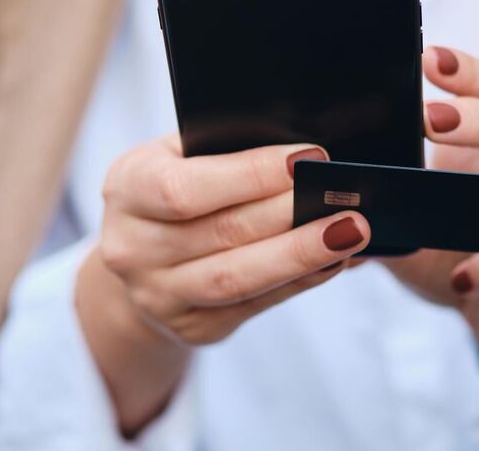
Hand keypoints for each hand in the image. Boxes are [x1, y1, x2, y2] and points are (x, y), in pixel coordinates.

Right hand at [76, 136, 369, 434]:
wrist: (137, 257)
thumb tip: (300, 154)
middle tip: (347, 198)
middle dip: (291, 214)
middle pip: (223, 233)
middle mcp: (132, 248)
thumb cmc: (170, 189)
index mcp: (127, 188)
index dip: (249, 174)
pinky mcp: (192, 327)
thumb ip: (222, 150)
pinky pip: (255, 304)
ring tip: (351, 232)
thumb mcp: (176, 156)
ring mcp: (158, 295)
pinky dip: (300, 280)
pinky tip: (334, 260)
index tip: (307, 157)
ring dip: (302, 254)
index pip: (186, 187)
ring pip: (240, 278)